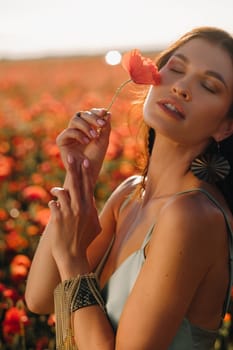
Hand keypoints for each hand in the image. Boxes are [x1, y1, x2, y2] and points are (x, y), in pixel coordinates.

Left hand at [48, 156, 100, 277]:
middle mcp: (79, 208)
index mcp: (89, 208)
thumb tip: (92, 204)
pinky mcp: (57, 218)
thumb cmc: (85, 241)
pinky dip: (52, 204)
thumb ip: (94, 212)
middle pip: (76, 184)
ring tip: (55, 191)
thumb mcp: (96, 226)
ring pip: (62, 193)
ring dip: (57, 191)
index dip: (86, 173)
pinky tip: (53, 206)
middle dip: (73, 169)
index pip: (88, 186)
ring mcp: (68, 212)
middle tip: (70, 157)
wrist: (73, 256)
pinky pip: (53, 204)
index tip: (85, 161)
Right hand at [56, 108, 110, 186]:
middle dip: (92, 118)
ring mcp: (69, 134)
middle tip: (101, 124)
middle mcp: (77, 129)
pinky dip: (79, 134)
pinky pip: (69, 131)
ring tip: (94, 136)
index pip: (89, 114)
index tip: (104, 112)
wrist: (86, 172)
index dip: (96, 112)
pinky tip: (86, 142)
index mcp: (87, 128)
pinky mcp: (61, 141)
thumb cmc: (95, 158)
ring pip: (75, 120)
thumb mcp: (103, 141)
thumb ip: (106, 127)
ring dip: (86, 126)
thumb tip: (108, 112)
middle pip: (82, 114)